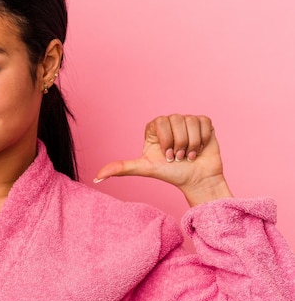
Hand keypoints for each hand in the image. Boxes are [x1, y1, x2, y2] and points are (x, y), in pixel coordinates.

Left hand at [94, 114, 232, 206]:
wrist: (196, 179)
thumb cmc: (170, 174)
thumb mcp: (145, 169)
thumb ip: (121, 168)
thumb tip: (96, 177)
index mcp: (155, 128)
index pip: (161, 122)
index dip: (166, 141)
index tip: (167, 157)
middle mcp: (170, 121)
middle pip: (177, 120)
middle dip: (179, 144)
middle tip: (179, 157)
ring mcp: (187, 121)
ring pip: (191, 122)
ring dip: (192, 144)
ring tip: (189, 155)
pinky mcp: (203, 123)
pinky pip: (204, 123)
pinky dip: (203, 140)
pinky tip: (200, 150)